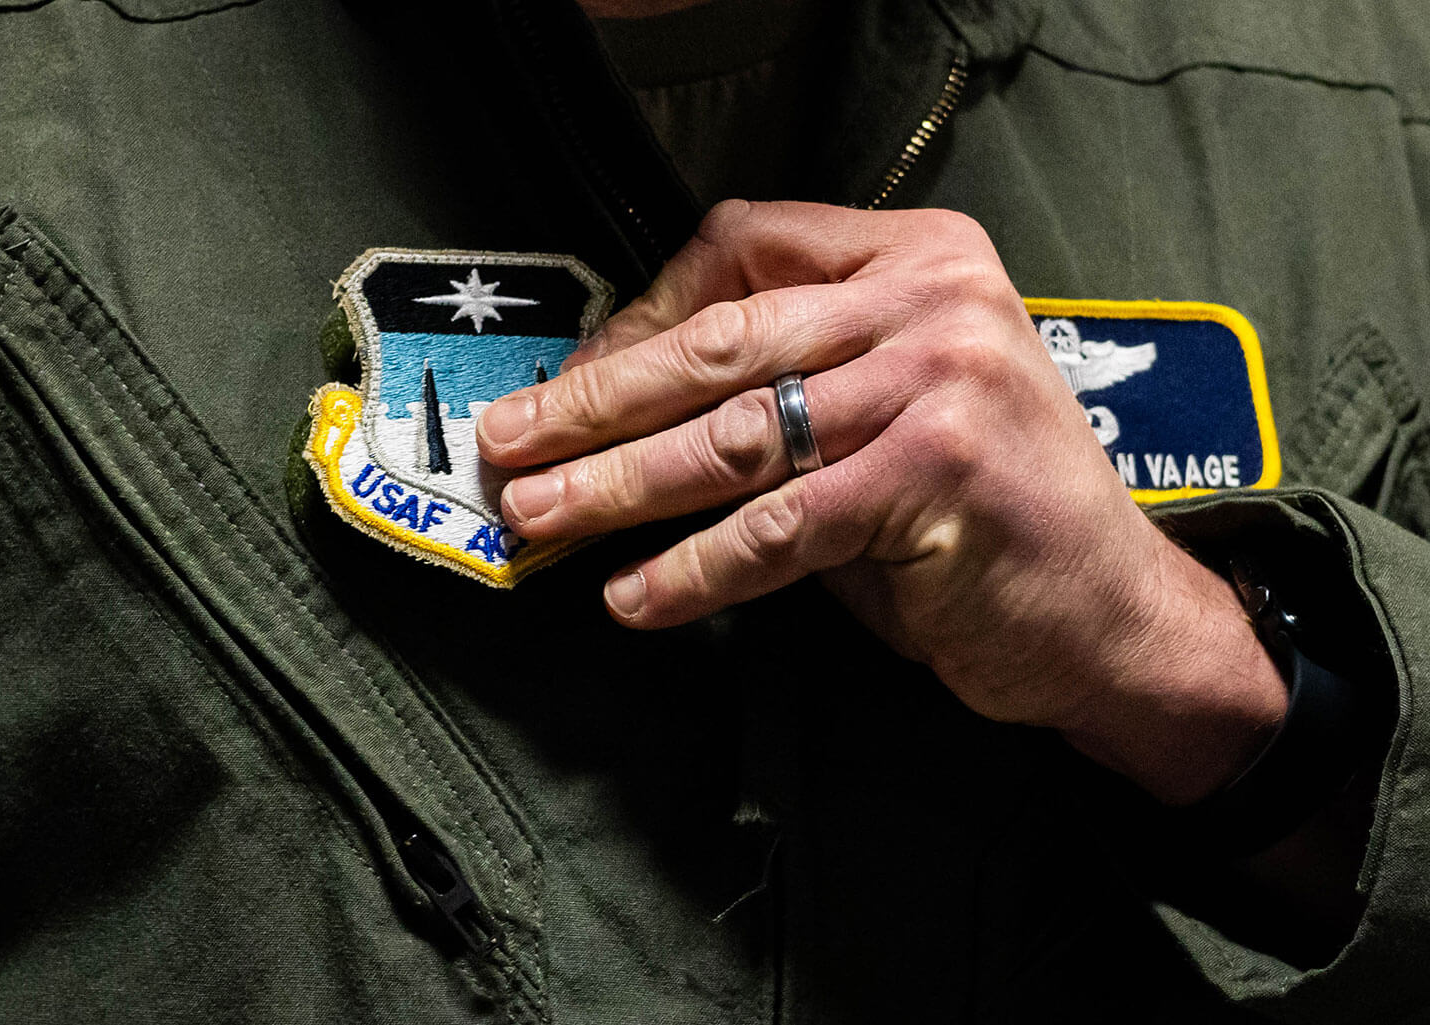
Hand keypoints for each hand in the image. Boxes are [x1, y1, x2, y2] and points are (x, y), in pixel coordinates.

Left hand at [476, 201, 1286, 803]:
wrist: (1114, 616)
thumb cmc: (983, 515)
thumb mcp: (888, 416)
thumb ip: (784, 390)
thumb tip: (622, 415)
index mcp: (918, 256)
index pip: (743, 247)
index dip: (643, 316)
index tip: (577, 378)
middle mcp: (932, 300)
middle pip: (721, 341)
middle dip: (597, 402)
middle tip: (510, 445)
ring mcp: (941, 380)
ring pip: (735, 433)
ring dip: (618, 483)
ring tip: (540, 518)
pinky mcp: (939, 474)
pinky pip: (779, 523)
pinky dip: (695, 568)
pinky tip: (634, 597)